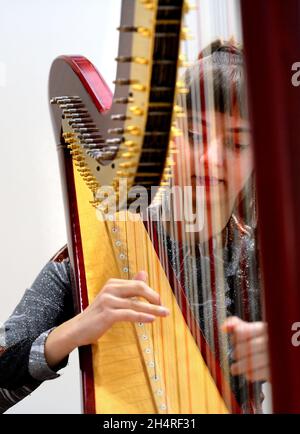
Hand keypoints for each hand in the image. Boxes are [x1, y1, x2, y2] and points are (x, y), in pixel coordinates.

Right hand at [45, 271, 168, 367]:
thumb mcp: (113, 298)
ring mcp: (108, 301)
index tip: (159, 301)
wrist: (77, 329)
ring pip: (136, 303)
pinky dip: (142, 316)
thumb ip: (129, 287)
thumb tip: (144, 273)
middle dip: (154, 298)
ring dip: (153, 309)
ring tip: (164, 313)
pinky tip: (151, 319)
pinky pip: (129, 314)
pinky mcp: (107, 314)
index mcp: (113, 284)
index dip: (151, 292)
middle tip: (164, 307)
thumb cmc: (97, 315)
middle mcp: (110, 289)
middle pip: (139, 289)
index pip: (138, 284)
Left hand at [222, 316, 269, 381]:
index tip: (234, 340)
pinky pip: (257, 374)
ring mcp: (274, 356)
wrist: (281, 355)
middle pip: (247, 347)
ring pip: (251, 362)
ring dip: (240, 366)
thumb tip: (224, 328)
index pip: (243, 332)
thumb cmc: (262, 340)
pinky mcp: (275, 371)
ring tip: (235, 368)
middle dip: (238, 352)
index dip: (235, 337)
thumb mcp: (253, 329)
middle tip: (234, 355)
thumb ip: (237, 325)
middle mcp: (271, 341)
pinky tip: (248, 372)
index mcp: (265, 328)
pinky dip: (250, 374)